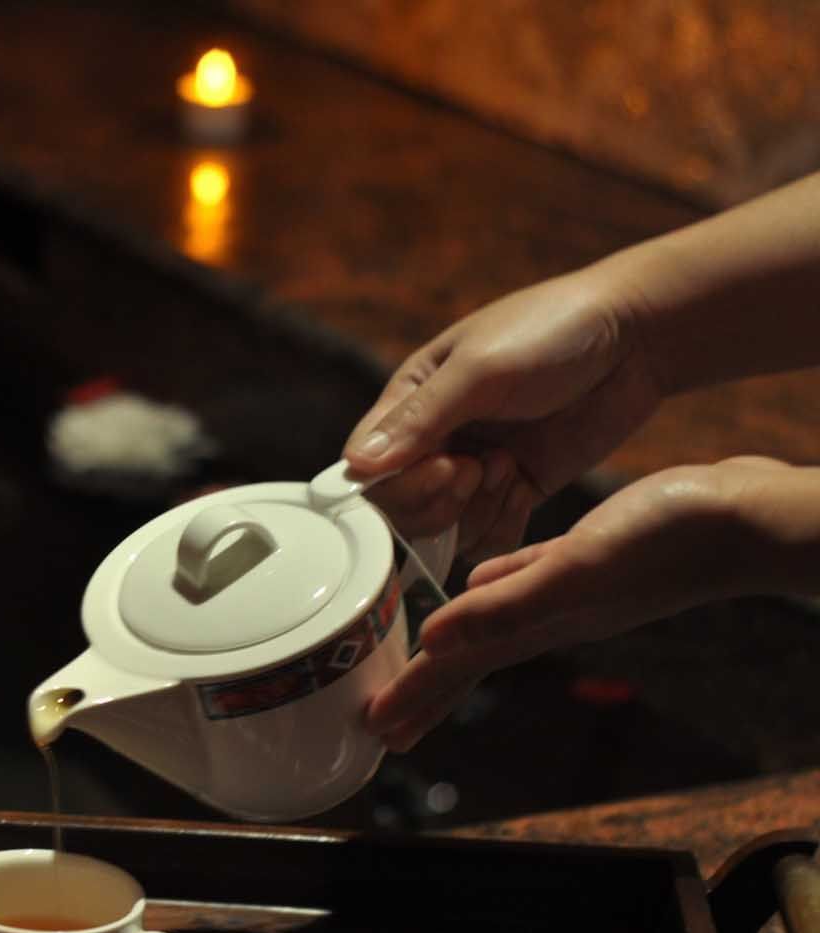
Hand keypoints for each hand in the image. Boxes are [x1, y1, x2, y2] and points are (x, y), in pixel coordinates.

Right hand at [343, 267, 662, 563]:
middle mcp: (435, 440)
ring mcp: (475, 469)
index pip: (368, 467)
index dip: (397, 484)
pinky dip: (502, 525)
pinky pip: (488, 536)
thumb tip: (358, 467)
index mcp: (410, 401)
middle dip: (438, 500)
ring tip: (511, 468)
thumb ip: (420, 419)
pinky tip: (525, 488)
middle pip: (401, 508)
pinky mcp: (516, 489)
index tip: (444, 465)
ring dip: (475, 510)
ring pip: (444, 529)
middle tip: (479, 469)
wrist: (638, 336)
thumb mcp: (481, 370)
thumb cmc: (551, 332)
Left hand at [365, 458, 782, 751]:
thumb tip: (434, 640)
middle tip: (384, 724)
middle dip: (425, 691)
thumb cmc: (672, 541)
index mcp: (537, 621)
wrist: (749, 517)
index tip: (373, 731)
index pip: (456, 669)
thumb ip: (507, 605)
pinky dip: (497, 586)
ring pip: (493, 621)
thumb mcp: (576, 569)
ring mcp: (571, 588)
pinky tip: (483, 580)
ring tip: (424, 660)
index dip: (413, 698)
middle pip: (469, 658)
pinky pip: (525, 578)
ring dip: (456, 644)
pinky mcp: (590, 554)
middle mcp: (549, 613)